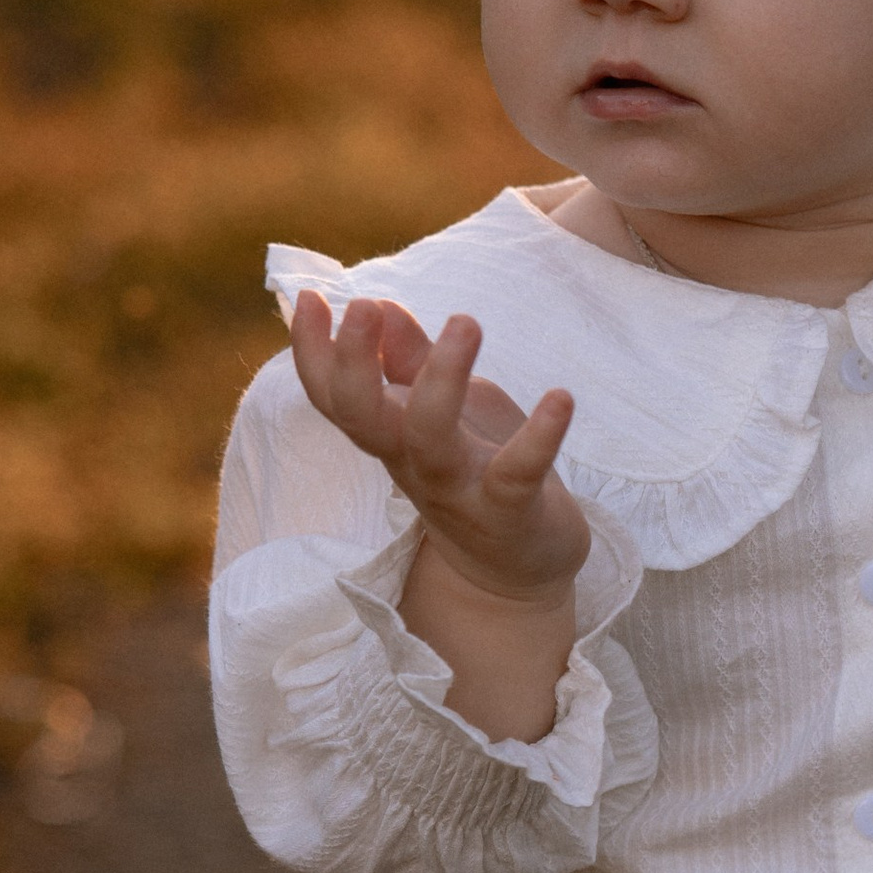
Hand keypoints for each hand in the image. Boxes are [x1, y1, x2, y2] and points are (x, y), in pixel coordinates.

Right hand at [290, 293, 586, 600]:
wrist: (518, 573)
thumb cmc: (479, 475)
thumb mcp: (447, 410)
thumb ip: (413, 363)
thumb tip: (382, 306)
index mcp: (392, 436)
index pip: (335, 397)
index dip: (314, 352)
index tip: (311, 299)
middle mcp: (413, 463)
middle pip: (361, 418)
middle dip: (352, 364)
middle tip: (363, 306)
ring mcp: (459, 489)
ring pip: (430, 438)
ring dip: (441, 378)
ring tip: (465, 321)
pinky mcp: (511, 510)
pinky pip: (518, 473)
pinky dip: (540, 436)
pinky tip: (561, 397)